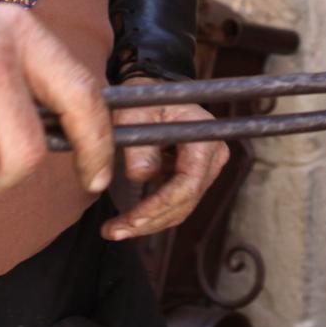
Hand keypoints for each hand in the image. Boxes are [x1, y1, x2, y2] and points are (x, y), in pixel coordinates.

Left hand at [102, 77, 227, 240]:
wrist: (154, 96)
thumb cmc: (144, 101)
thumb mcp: (135, 114)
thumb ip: (138, 144)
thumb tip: (140, 177)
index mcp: (204, 138)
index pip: (187, 184)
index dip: (159, 206)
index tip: (131, 219)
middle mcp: (213, 156)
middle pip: (184, 202)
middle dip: (148, 221)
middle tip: (112, 231)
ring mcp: (206, 170)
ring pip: (180, 209)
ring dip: (148, 223)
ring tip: (114, 230)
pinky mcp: (194, 179)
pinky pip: (176, 204)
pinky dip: (152, 216)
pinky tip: (127, 222)